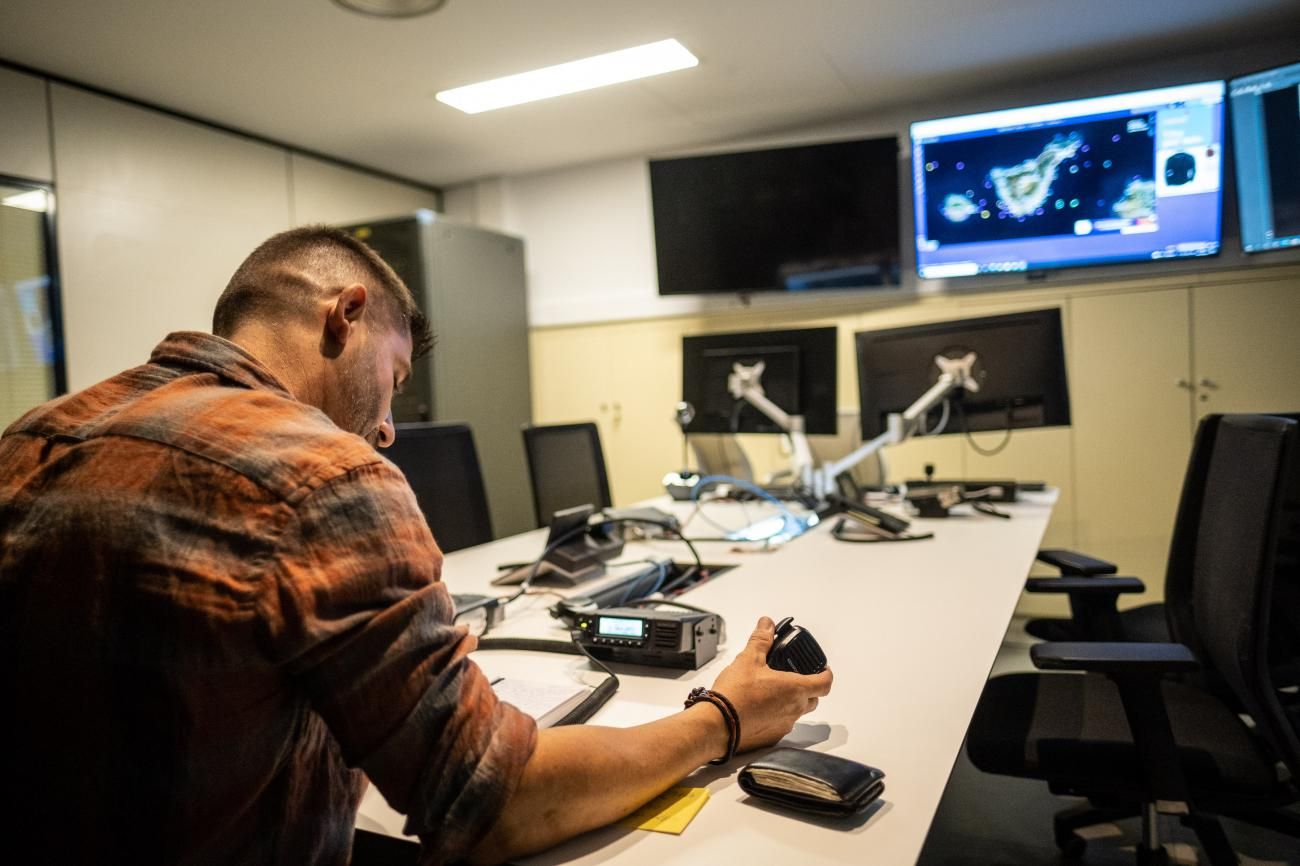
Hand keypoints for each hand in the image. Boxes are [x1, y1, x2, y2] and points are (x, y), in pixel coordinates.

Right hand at [708, 616, 832, 751]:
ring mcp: (783, 726)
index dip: (826, 674)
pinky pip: (781, 725)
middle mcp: (794, 710)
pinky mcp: (771, 738)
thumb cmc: (735, 694)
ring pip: (797, 713)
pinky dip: (776, 715)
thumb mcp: (748, 659)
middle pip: (814, 699)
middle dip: (809, 688)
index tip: (822, 669)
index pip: (825, 683)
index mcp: (794, 689)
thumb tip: (767, 624)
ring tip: (772, 691)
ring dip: (791, 702)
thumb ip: (761, 640)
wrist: (717, 725)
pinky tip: (759, 708)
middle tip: (795, 677)